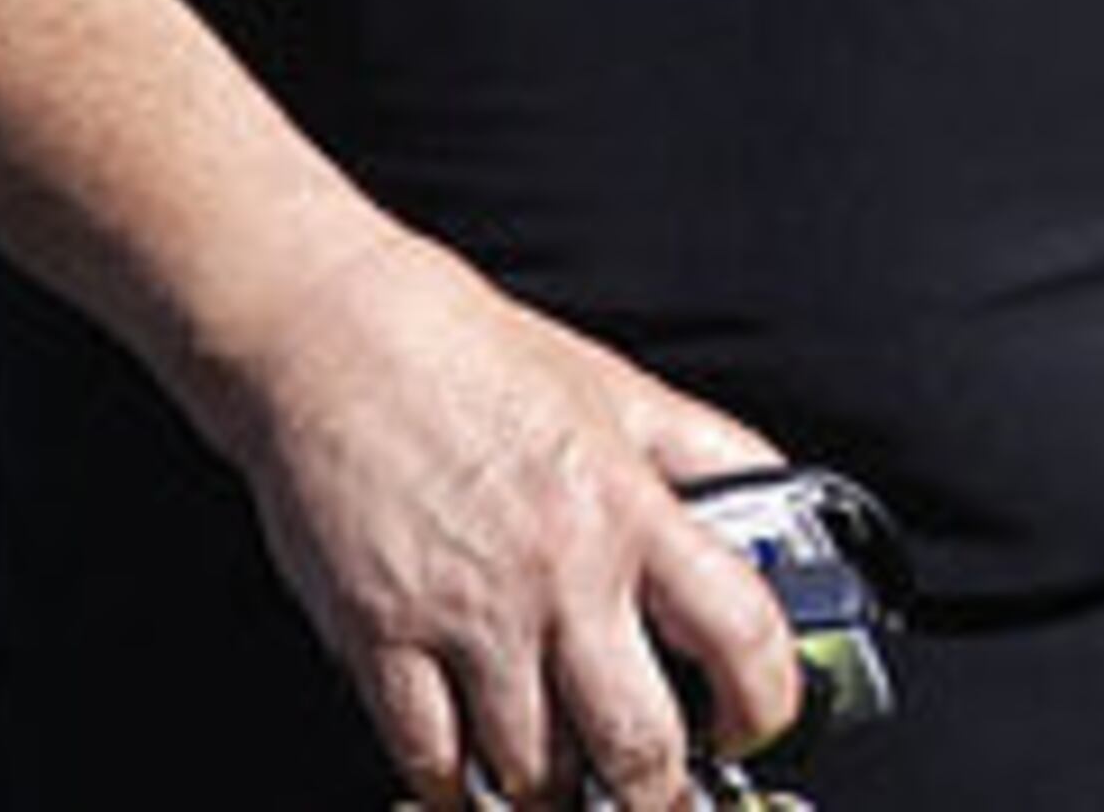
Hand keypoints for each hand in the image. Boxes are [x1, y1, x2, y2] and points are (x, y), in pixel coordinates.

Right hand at [209, 217, 807, 809]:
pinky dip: (460, 787)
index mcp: (626, 504)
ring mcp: (466, 618)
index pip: (739, 630)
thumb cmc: (470, 355)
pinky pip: (434, 766)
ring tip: (565, 775)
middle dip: (659, 791)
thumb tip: (768, 500)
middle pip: (639, 744)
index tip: (755, 726)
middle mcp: (556, 572)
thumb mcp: (614, 387)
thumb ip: (697, 452)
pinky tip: (473, 770)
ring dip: (558, 793)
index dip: (766, 703)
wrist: (335, 338)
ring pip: (535, 777)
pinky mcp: (381, 645)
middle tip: (657, 788)